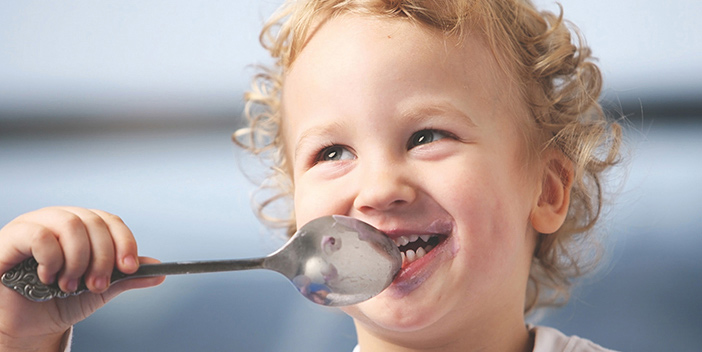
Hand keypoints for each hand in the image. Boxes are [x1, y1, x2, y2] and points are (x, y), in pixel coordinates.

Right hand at [0, 207, 163, 350]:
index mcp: (83, 227)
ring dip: (78, 260)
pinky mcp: (12, 236)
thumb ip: (125, 278)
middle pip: (94, 222)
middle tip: (97, 285)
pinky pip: (40, 235)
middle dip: (102, 258)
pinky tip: (49, 277)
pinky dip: (52, 259)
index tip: (130, 267)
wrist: (26, 324)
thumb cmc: (59, 301)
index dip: (124, 242)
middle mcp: (60, 219)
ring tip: (70, 285)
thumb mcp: (99, 290)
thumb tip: (158, 270)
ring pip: (71, 224)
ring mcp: (35, 224)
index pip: (110, 221)